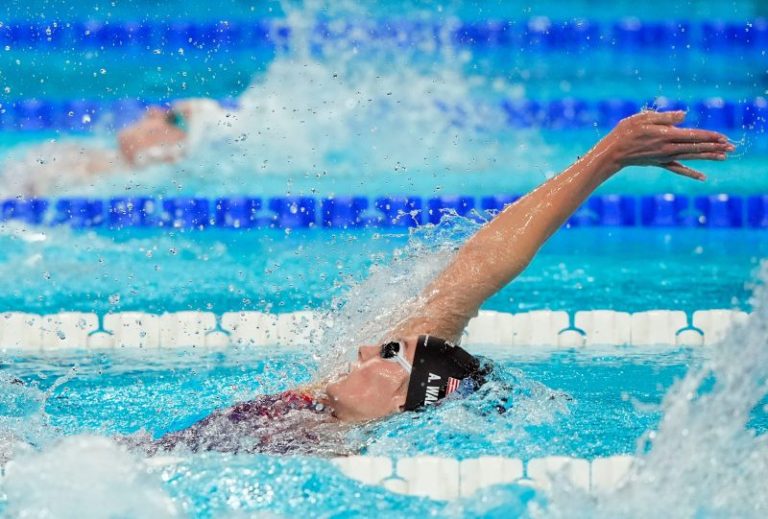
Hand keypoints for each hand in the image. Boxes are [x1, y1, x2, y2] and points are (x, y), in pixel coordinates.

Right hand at [597, 110, 734, 180]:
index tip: (723, 137)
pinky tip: (702, 177)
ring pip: (691, 157)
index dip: (709, 136)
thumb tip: (685, 115)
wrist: (612, 152)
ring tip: (724, 157)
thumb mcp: (643, 118)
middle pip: (696, 147)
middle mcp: (668, 148)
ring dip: (708, 157)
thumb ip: (665, 117)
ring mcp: (664, 157)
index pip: (693, 136)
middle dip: (714, 147)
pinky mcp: (660, 163)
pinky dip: (691, 173)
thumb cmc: (625, 131)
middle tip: (732, 147)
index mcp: (666, 135)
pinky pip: (678, 169)